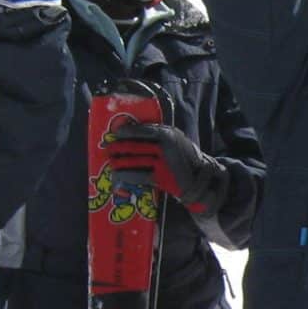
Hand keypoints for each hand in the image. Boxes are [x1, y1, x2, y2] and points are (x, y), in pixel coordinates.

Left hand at [106, 115, 225, 212]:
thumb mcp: (177, 139)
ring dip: (118, 162)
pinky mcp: (160, 177)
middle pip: (134, 146)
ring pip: (133, 161)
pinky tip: (118, 176)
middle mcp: (164, 147)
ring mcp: (162, 162)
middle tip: (108, 149)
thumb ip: (159, 134)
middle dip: (117, 148)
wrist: (199, 178)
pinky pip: (137, 175)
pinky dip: (125, 176)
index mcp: (167, 134)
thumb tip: (134, 131)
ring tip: (111, 162)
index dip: (126, 131)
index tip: (115, 133)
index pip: (141, 130)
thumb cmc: (185, 157)